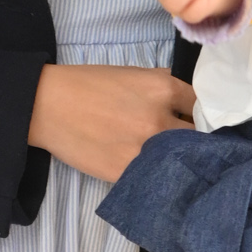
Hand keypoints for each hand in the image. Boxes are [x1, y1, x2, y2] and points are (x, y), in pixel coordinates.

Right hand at [28, 62, 190, 184]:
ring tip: (175, 161)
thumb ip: (163, 84)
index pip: (204, 106)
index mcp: (163, 89)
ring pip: (181, 161)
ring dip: (180, 161)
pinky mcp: (127, 172)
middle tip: (193, 144)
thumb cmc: (87, 85)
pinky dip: (157, 176)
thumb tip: (188, 96)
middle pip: (200, 137)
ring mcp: (145, 150)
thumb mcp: (132, 73)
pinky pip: (155, 177)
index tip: (201, 121)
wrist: (47, 106)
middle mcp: (159, 120)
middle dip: (198, 140)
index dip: (204, 114)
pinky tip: (154, 173)